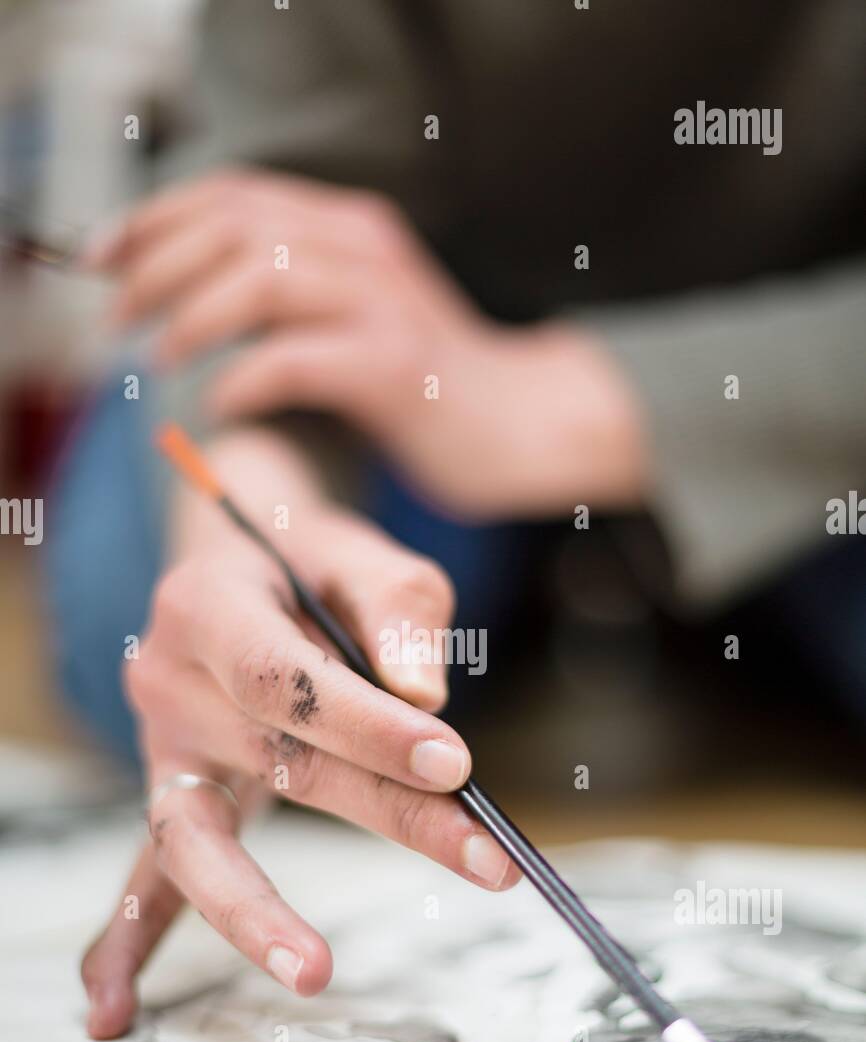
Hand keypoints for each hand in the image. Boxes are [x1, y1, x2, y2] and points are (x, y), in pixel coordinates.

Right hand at [81, 430, 519, 1039]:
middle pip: (275, 764)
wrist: (236, 561)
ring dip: (256, 911)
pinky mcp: (173, 793)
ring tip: (312, 972)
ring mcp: (161, 748)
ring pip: (200, 838)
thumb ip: (396, 608)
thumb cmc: (308, 561)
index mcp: (207, 608)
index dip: (370, 727)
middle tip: (486, 861)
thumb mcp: (362, 552)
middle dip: (387, 816)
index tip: (455, 765)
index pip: (289, 684)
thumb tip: (424, 697)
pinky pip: (148, 871)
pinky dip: (127, 944)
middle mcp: (167, 681)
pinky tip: (112, 1015)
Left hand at [85, 169, 645, 519]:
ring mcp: (385, 305)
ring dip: (192, 316)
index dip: (155, 217)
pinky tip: (221, 403)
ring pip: (261, 277)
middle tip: (116, 320)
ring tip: (162, 357)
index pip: (234, 194)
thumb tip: (194, 296)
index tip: (101, 258)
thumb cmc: (425, 384)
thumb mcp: (355, 312)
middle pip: (235, 225)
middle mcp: (366, 249)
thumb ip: (293, 290)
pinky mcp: (396, 368)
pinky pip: (297, 358)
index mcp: (350, 228)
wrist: (521, 425)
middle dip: (156, 266)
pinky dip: (245, 377)